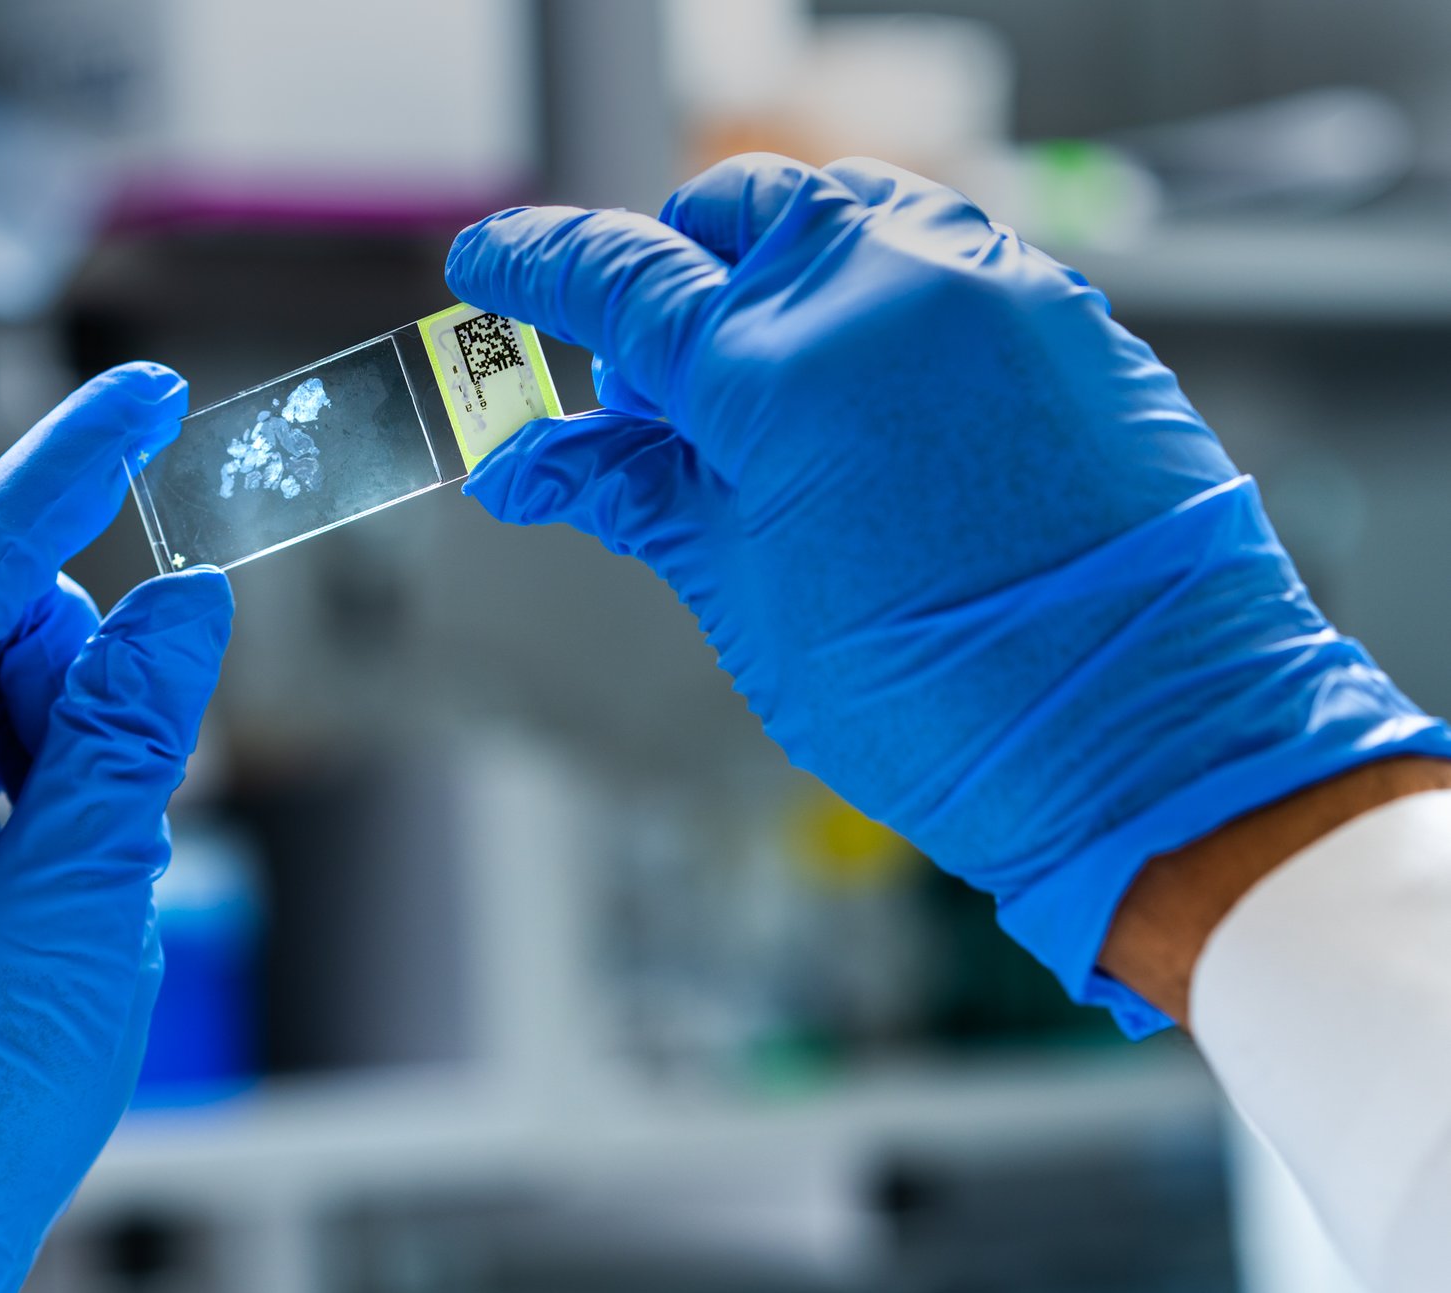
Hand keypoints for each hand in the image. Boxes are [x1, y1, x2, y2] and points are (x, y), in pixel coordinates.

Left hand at [0, 363, 232, 1292]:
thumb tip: (181, 601)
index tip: (145, 394)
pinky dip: (23, 776)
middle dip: (60, 661)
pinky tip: (42, 873)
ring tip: (69, 863)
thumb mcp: (83, 896)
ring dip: (49, 731)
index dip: (72, 468)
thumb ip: (133, 731)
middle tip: (104, 783)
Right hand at [447, 155, 1449, 1030]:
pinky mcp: (1064, 313)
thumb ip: (638, 493)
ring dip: (777, 273)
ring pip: (842, 215)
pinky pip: (938, 259)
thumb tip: (524, 463)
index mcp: (775, 369)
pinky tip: (869, 409)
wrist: (1143, 738)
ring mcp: (988, 288)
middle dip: (671, 272)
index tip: (489, 266)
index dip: (535, 269)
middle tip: (648, 390)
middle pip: (734, 213)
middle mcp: (883, 292)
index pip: (620, 279)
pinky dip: (874, 303)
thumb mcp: (745, 595)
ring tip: (765, 396)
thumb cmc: (935, 700)